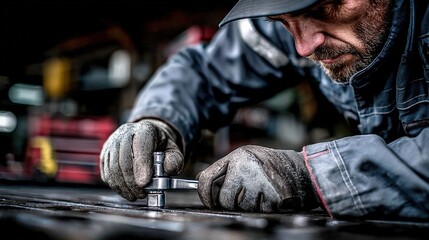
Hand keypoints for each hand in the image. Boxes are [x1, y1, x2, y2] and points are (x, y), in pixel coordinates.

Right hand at [100, 119, 183, 200]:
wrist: (148, 139)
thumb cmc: (161, 147)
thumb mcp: (173, 151)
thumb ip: (174, 160)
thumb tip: (168, 170)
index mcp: (145, 129)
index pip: (141, 145)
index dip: (142, 164)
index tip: (145, 182)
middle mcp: (126, 132)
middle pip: (124, 158)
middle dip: (132, 180)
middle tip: (141, 193)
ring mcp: (113, 142)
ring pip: (113, 166)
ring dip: (123, 185)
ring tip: (135, 195)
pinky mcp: (105, 153)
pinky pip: (106, 171)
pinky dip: (115, 185)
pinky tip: (125, 191)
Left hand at [197, 145, 318, 211]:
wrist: (301, 169)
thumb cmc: (270, 164)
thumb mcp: (245, 157)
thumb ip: (224, 168)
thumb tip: (202, 179)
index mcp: (237, 157)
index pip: (207, 179)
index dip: (204, 194)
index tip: (209, 201)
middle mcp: (246, 168)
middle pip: (225, 200)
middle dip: (232, 203)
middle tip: (243, 195)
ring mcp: (260, 182)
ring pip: (241, 208)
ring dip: (249, 205)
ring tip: (260, 192)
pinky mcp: (273, 196)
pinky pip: (258, 211)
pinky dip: (263, 207)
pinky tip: (269, 196)